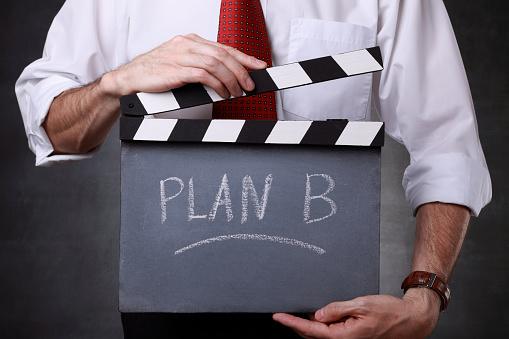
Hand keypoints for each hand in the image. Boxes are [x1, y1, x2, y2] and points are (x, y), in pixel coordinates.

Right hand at [102, 33, 266, 97]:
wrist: (129, 78)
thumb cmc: (156, 73)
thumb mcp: (182, 64)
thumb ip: (202, 66)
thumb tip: (227, 77)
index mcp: (190, 41)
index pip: (224, 47)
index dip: (244, 57)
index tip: (259, 66)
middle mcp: (187, 44)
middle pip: (223, 54)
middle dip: (241, 70)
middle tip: (250, 85)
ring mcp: (180, 55)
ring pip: (215, 63)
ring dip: (231, 80)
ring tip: (237, 92)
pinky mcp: (175, 70)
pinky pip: (203, 75)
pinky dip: (216, 85)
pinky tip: (221, 93)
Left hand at [273, 289, 440, 338]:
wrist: (410, 320)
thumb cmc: (390, 312)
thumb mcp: (361, 304)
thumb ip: (337, 309)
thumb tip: (317, 315)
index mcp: (344, 336)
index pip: (311, 331)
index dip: (292, 323)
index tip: (278, 317)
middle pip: (313, 336)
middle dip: (297, 325)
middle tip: (283, 314)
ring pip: (322, 335)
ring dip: (309, 326)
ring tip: (298, 313)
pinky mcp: (354, 338)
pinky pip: (332, 333)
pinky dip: (322, 326)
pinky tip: (319, 316)